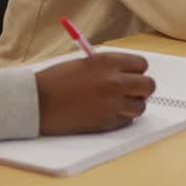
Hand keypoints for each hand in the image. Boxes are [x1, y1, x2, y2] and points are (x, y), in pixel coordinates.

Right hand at [35, 52, 156, 134]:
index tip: (132, 74)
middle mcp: (115, 82)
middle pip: (148, 85)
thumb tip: (126, 73)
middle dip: (141, 88)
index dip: (137, 70)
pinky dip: (121, 118)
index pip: (141, 65)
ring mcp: (112, 104)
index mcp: (108, 62)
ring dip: (133, 105)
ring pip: (141, 106)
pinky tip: (106, 112)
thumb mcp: (84, 63)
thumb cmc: (56, 80)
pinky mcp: (107, 122)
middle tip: (132, 91)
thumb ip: (107, 66)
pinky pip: (126, 121)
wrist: (37, 101)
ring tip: (118, 103)